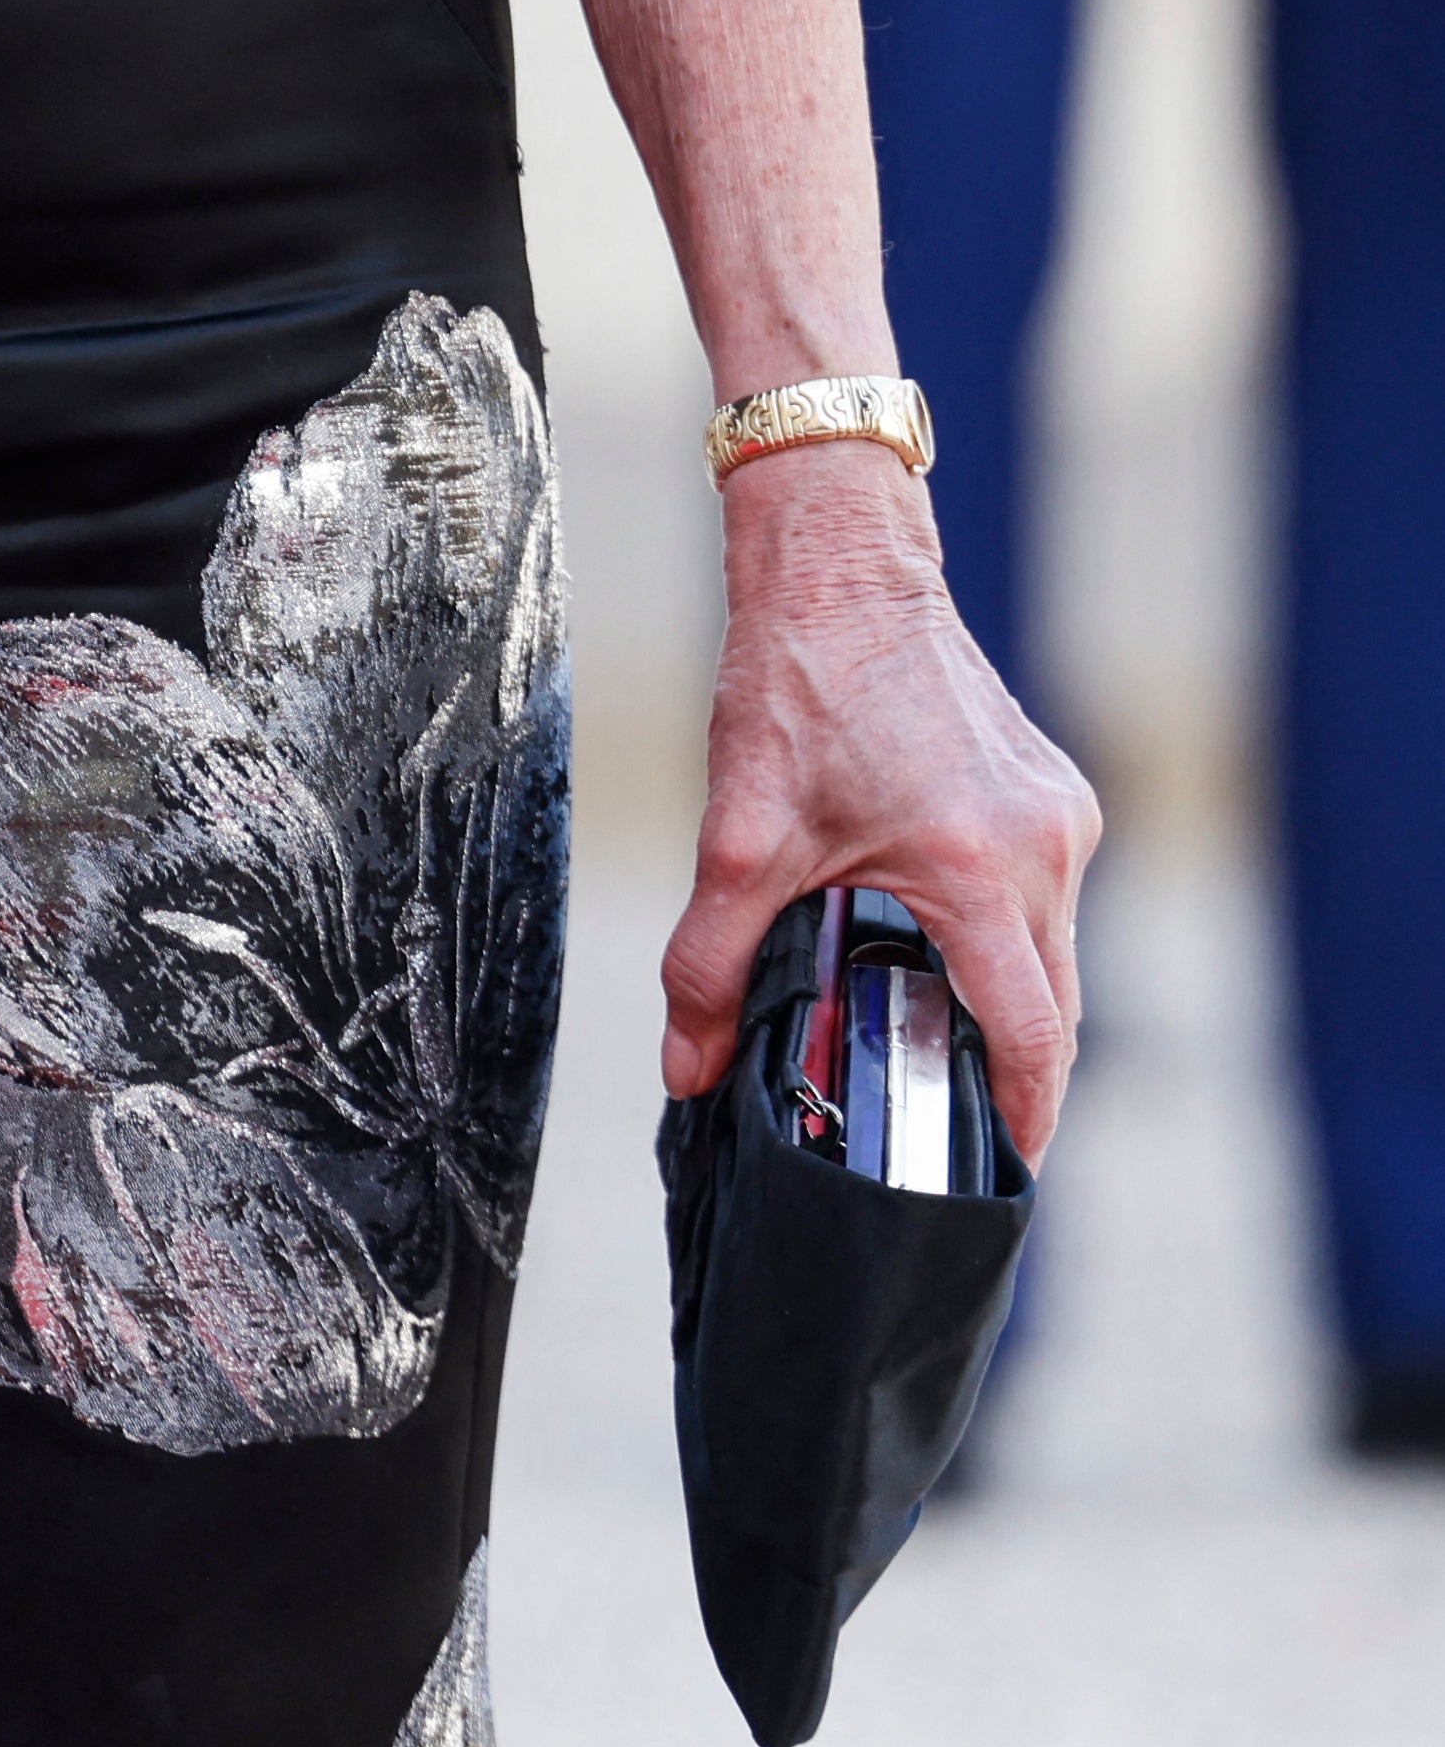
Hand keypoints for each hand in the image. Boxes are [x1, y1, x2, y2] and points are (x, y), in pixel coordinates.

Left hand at [662, 443, 1098, 1161]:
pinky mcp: (1051, 792)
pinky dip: (1005, 940)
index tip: (998, 1179)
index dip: (1019, 1122)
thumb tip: (688, 1072)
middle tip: (953, 1134)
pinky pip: (1045, 899)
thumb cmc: (797, 685)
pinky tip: (937, 949)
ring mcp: (1058, 815)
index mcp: (978, 867)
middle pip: (1053, 1008)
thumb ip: (710, 966)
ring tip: (932, 1046)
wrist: (841, 568)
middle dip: (1011, 1080)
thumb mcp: (741, 835)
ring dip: (1004, 1004)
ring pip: (1053, 954)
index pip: (1028, 1037)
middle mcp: (1042, 845)